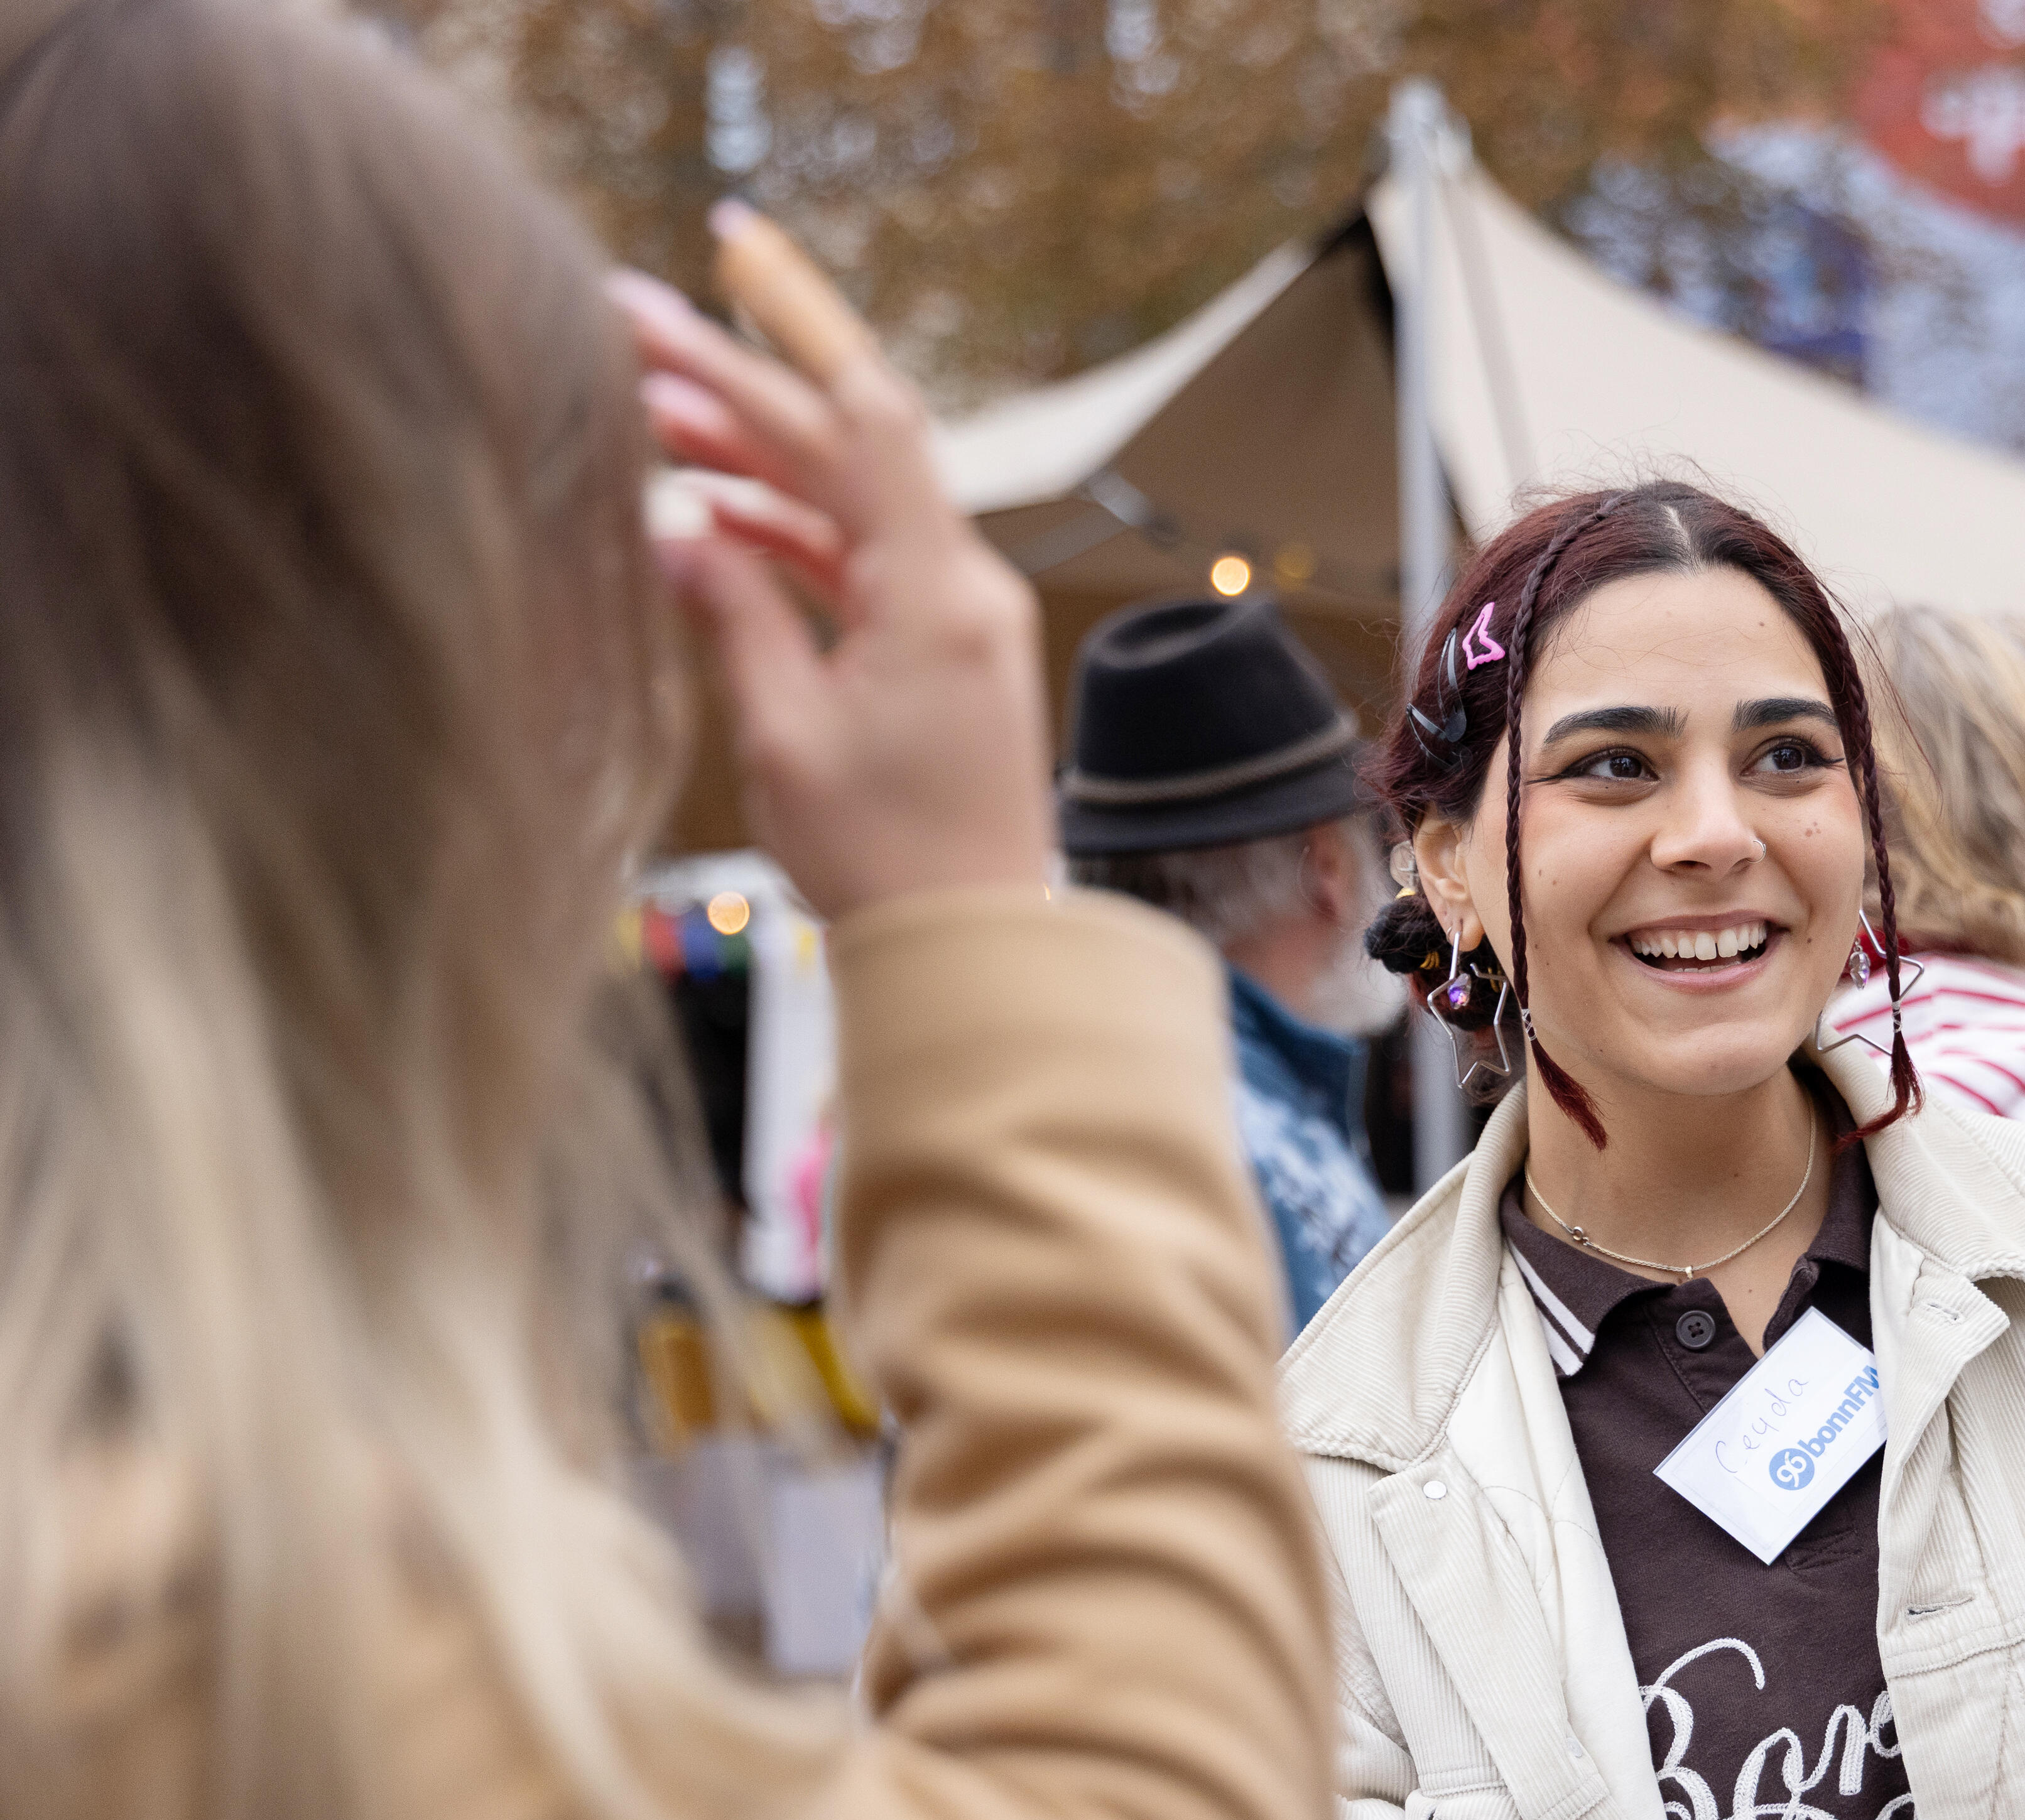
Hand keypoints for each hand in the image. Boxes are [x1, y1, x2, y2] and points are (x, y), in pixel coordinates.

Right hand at [612, 206, 1052, 921]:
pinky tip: (706, 512)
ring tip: (646, 414)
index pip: (864, 415)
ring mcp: (955, 616)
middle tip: (629, 320)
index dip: (795, 320)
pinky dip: (785, 530)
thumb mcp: (784, 735)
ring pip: (844, 500)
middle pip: (843, 448)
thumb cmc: (887, 862)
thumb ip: (733, 614)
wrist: (973, 949)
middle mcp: (961, 587)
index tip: (727, 244)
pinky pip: (856, 559)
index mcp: (936, 594)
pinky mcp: (938, 650)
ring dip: (752, 458)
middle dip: (737, 383)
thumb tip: (674, 524)